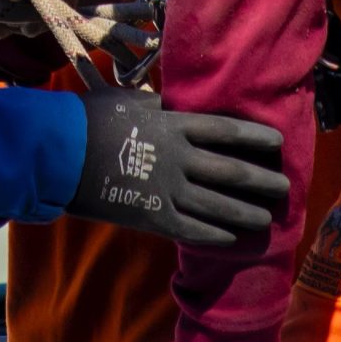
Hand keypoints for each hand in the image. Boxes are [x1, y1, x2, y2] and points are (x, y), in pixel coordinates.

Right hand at [63, 90, 288, 248]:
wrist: (56, 152)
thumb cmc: (88, 118)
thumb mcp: (129, 102)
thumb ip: (158, 106)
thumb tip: (173, 104)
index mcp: (175, 125)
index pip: (229, 132)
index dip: (257, 139)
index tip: (277, 145)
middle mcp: (179, 158)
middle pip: (233, 172)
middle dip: (262, 181)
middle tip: (284, 188)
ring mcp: (167, 189)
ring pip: (219, 206)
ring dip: (246, 213)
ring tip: (265, 219)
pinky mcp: (151, 215)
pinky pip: (191, 229)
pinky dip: (213, 234)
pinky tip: (229, 239)